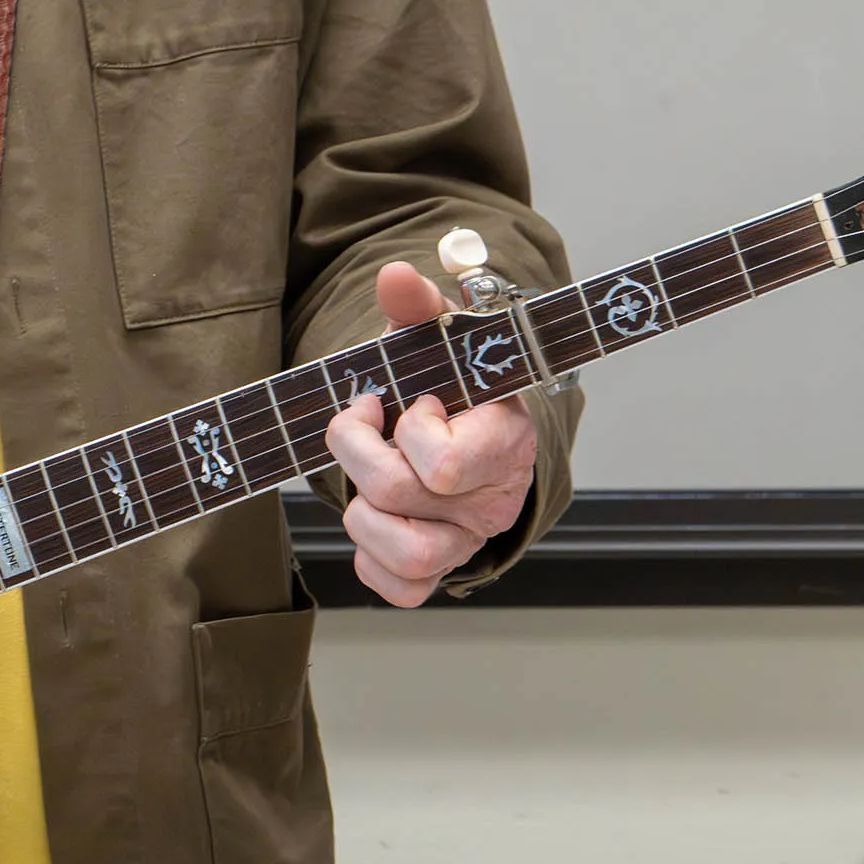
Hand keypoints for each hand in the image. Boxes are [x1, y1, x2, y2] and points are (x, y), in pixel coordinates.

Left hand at [324, 261, 537, 606]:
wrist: (466, 423)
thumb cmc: (455, 383)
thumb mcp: (439, 338)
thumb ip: (418, 307)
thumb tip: (394, 275)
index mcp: (505, 443)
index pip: (444, 464)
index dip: (411, 431)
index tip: (414, 402)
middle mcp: (492, 501)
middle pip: (397, 495)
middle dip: (357, 452)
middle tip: (365, 422)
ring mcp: (465, 542)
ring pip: (403, 554)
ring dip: (361, 511)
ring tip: (367, 475)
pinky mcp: (438, 571)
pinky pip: (397, 588)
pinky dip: (370, 558)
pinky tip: (374, 516)